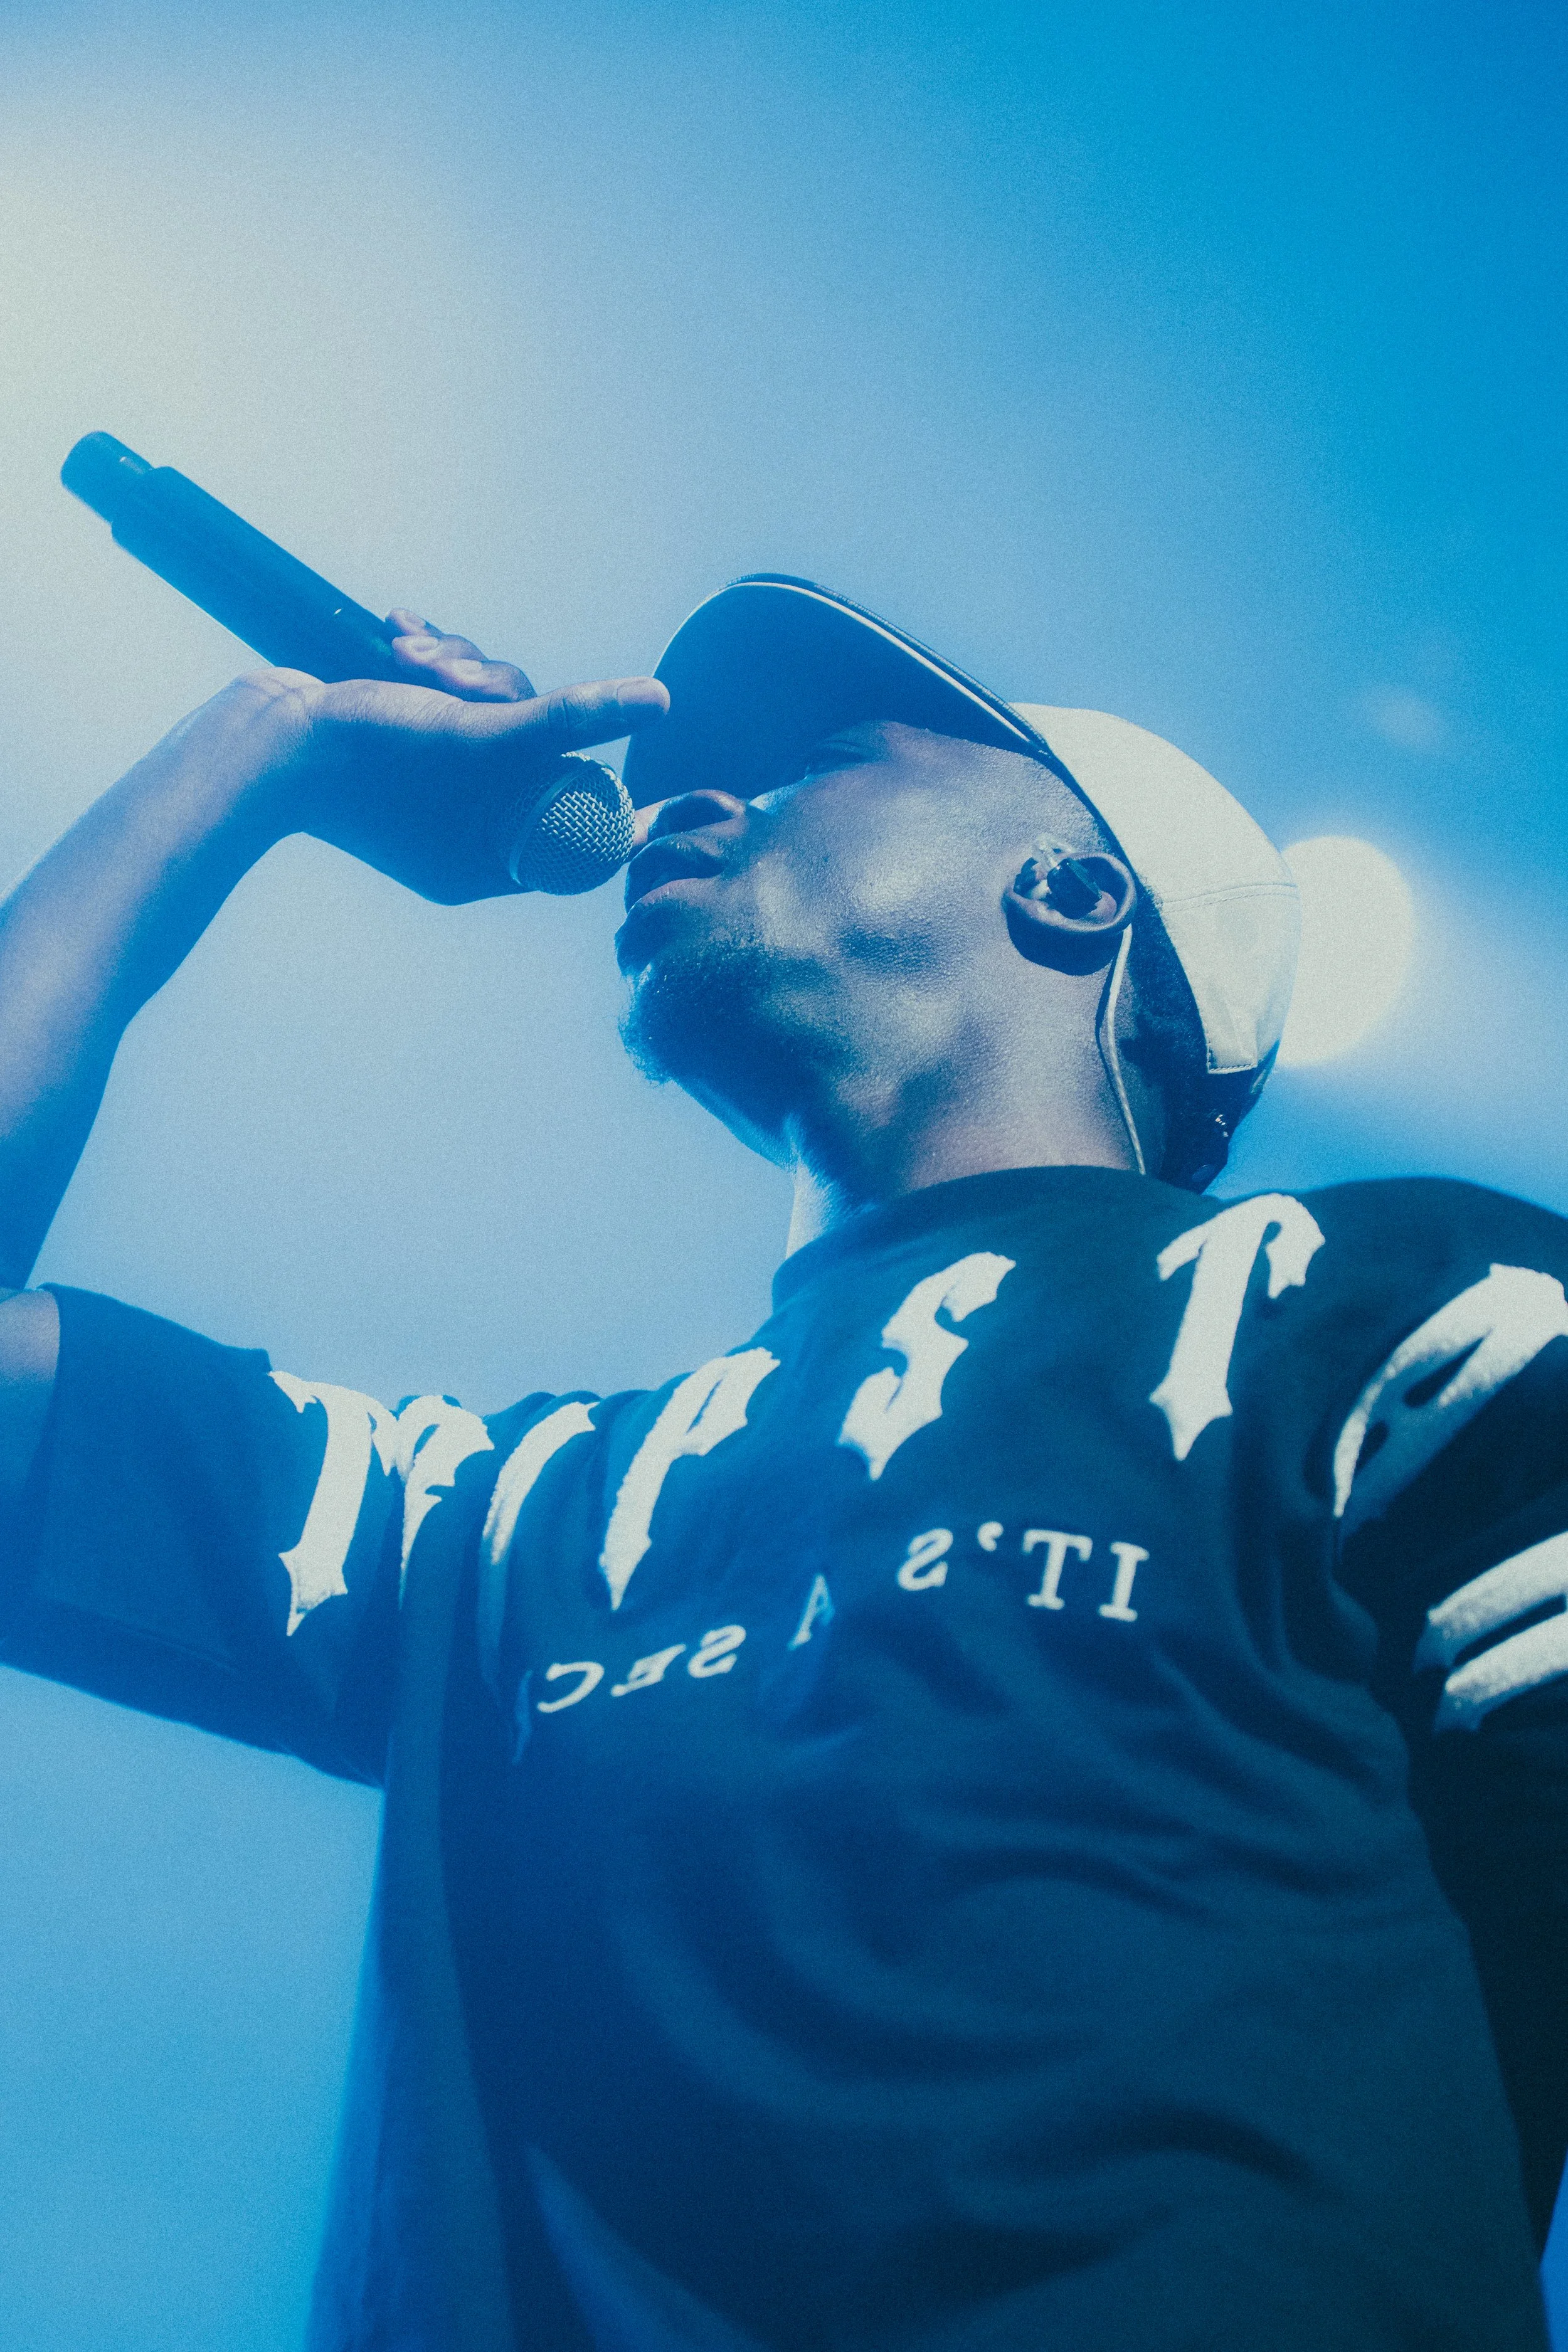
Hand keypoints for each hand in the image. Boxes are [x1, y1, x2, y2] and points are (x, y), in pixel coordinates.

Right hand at [257, 614, 668, 903]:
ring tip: (407, 653)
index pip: (573, 815)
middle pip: (534, 748)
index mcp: (488, 857)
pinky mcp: (403, 742)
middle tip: (453, 682)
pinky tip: (397, 631)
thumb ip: (573, 722)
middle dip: (499, 695)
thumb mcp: (482, 736)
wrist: (259, 743)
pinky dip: (430, 658)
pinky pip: (443, 697)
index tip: (573, 732)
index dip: (583, 763)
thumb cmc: (367, 759)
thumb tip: (661, 701)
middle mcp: (466, 825)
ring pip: (490, 708)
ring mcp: (433, 785)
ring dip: (458, 666)